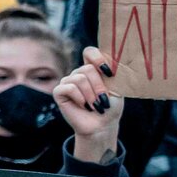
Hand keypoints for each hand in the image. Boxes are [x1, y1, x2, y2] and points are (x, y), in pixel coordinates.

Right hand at [54, 46, 121, 161]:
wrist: (102, 125)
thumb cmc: (111, 107)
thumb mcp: (117, 87)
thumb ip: (113, 72)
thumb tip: (113, 61)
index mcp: (93, 69)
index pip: (90, 52)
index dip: (98, 58)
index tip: (109, 73)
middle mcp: (79, 73)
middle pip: (87, 68)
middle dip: (98, 86)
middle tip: (103, 99)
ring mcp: (68, 82)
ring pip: (79, 78)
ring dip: (90, 95)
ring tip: (95, 106)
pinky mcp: (59, 92)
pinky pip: (68, 88)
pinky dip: (79, 97)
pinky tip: (83, 105)